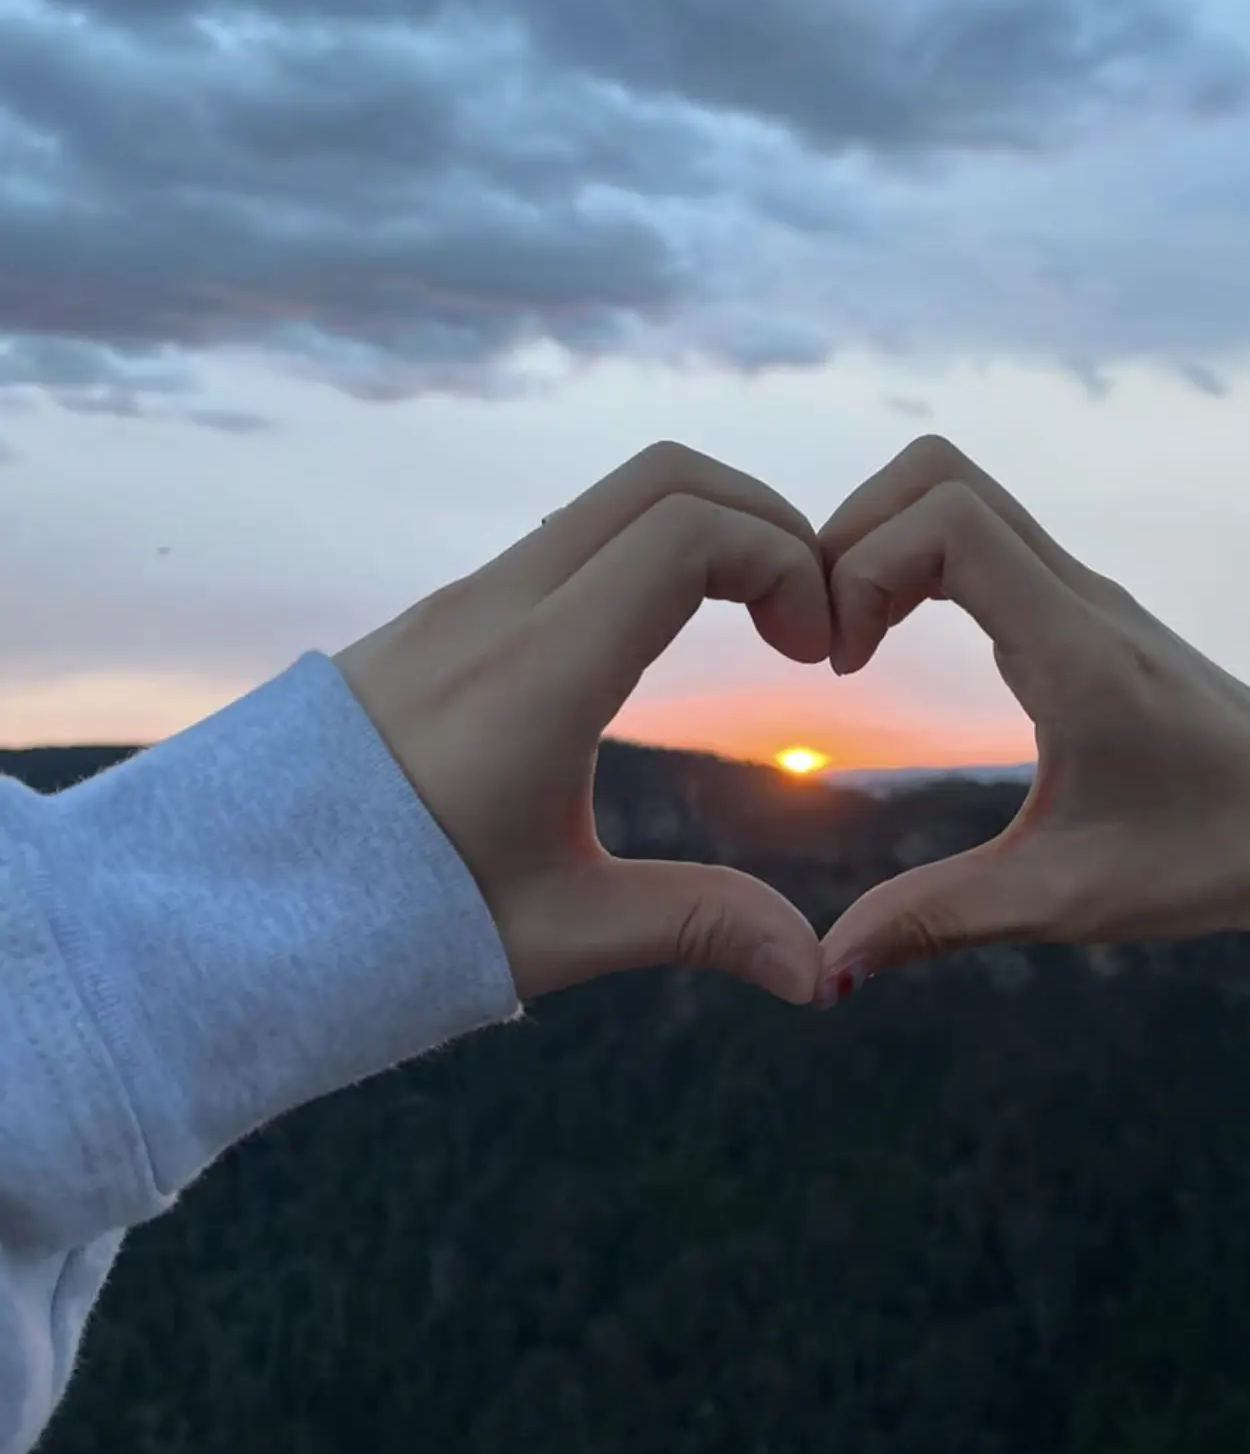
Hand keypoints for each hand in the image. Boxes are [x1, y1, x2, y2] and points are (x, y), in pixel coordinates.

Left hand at [333, 443, 830, 1005]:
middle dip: (765, 520)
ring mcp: (461, 602)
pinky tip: (663, 638)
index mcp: (536, 674)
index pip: (688, 532)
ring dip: (704, 530)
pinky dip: (645, 550)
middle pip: (663, 477)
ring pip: (610, 498)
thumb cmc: (386, 923)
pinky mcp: (440, 616)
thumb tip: (817, 976)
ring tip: (754, 625)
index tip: (815, 654)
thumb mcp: (556, 932)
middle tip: (806, 618)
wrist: (228, 901)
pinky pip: (565, 537)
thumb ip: (696, 927)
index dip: (786, 562)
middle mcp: (496, 610)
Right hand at [815, 438, 1249, 1007]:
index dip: (863, 567)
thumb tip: (825, 969)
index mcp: (1076, 649)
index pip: (948, 519)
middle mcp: (1080, 598)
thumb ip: (937, 920)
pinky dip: (917, 562)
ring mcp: (1085, 595)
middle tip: (827, 637)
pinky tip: (899, 642)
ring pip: (960, 493)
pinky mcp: (1085, 611)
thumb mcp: (1063, 901)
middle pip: (938, 473)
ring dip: (882, 544)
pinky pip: (984, 536)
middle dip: (852, 535)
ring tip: (852, 642)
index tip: (843, 667)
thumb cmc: (1211, 860)